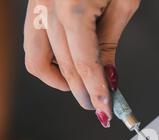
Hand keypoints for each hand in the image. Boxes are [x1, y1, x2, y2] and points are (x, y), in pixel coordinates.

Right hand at [23, 0, 139, 126]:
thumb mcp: (124, 2)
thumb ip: (110, 42)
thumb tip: (106, 77)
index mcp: (73, 7)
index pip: (84, 64)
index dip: (96, 91)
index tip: (106, 111)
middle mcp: (48, 7)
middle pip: (62, 66)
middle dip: (83, 92)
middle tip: (101, 108)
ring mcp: (37, 4)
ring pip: (36, 58)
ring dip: (60, 80)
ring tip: (84, 89)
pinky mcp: (36, 3)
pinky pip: (34, 41)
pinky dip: (49, 60)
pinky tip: (69, 66)